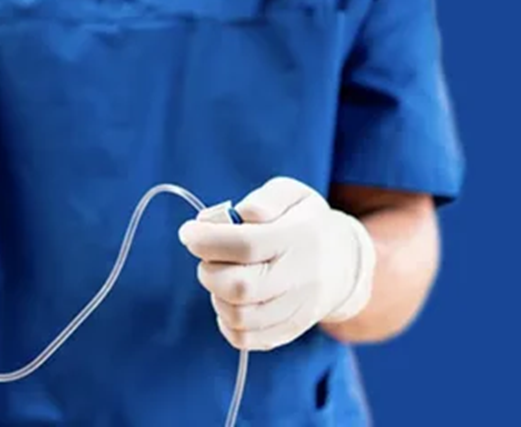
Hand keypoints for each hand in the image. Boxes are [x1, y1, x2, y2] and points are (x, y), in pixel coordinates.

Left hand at [179, 177, 375, 350]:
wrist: (344, 262)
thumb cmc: (305, 222)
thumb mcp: (292, 194)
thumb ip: (264, 199)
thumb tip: (239, 215)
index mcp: (299, 238)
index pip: (246, 245)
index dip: (207, 240)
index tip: (188, 232)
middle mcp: (300, 278)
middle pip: (240, 287)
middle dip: (209, 269)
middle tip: (208, 256)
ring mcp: (297, 309)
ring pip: (238, 316)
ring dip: (216, 294)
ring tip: (222, 274)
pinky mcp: (289, 331)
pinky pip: (245, 339)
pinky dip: (225, 320)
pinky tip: (229, 298)